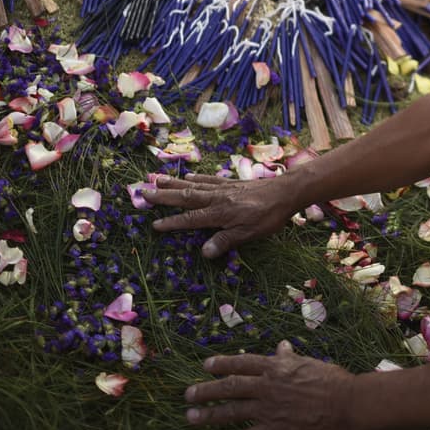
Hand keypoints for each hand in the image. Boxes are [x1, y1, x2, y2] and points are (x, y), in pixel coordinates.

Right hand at [143, 174, 295, 257]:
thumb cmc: (269, 216)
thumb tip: (204, 253)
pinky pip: (210, 179)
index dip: (172, 223)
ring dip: (175, 183)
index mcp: (219, 213)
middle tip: (143, 192)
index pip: (190, 220)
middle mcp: (217, 198)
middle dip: (164, 196)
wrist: (286, 192)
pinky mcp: (232, 183)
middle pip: (186, 197)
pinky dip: (197, 178)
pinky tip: (190, 177)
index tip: (154, 225)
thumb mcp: (249, 233)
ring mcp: (224, 188)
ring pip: (194, 185)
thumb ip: (226, 241)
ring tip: (157, 179)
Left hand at [186, 340, 356, 429]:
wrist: (346, 402)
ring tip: (191, 417)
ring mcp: (270, 408)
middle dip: (207, 390)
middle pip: (230, 387)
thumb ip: (289, 357)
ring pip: (233, 411)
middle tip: (188, 394)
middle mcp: (268, 385)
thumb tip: (281, 346)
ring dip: (210, 414)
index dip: (222, 364)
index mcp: (276, 367)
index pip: (242, 363)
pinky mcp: (275, 429)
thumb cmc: (331, 379)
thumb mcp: (308, 362)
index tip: (206, 365)